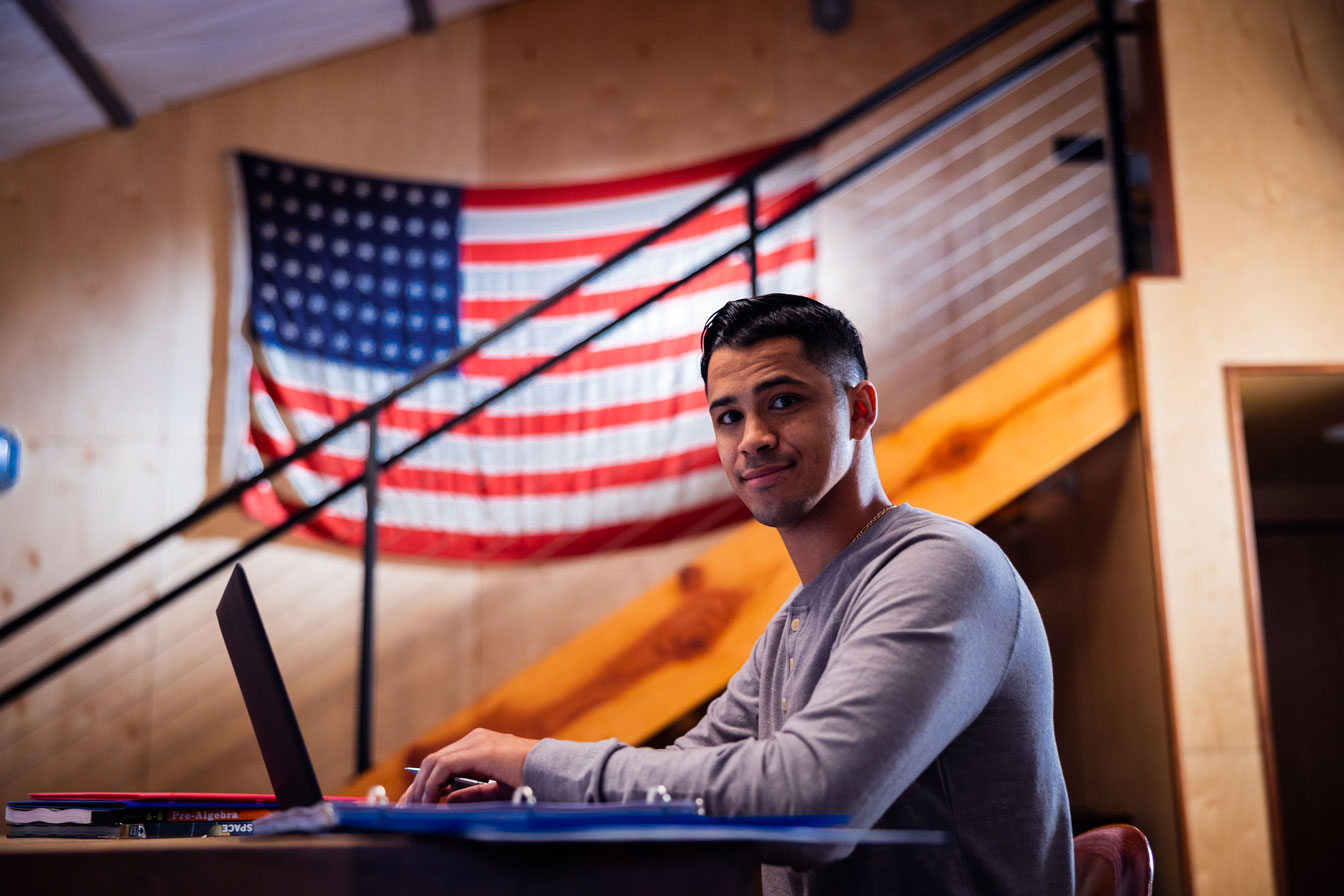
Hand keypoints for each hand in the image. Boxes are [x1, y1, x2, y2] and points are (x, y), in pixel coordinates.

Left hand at [398, 728, 538, 804]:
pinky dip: (432, 785)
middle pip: (433, 761)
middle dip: (417, 787)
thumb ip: (472, 792)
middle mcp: (475, 739)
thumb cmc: (532, 780)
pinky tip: (430, 801)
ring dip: (421, 787)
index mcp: (480, 746)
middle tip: (406, 809)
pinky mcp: (478, 750)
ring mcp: (476, 742)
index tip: (415, 803)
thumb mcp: (496, 789)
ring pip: (434, 762)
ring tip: (416, 808)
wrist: (554, 771)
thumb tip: (447, 799)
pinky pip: (443, 766)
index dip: (425, 783)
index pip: (442, 762)